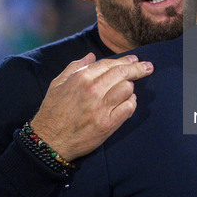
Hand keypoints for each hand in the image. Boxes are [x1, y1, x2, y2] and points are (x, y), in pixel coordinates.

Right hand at [30, 53, 153, 160]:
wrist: (48, 141)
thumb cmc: (52, 111)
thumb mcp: (58, 83)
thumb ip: (75, 67)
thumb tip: (91, 56)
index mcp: (81, 77)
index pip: (109, 64)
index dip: (125, 60)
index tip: (134, 59)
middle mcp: (93, 90)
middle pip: (123, 73)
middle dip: (138, 68)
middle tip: (148, 67)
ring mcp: (101, 107)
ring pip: (127, 89)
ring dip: (130, 87)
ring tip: (128, 88)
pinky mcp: (108, 124)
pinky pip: (128, 108)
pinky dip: (132, 103)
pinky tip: (129, 101)